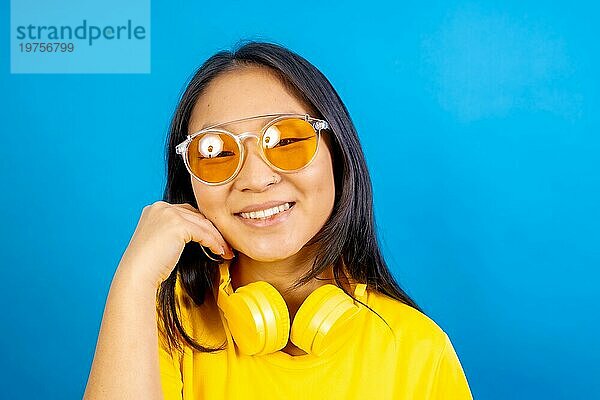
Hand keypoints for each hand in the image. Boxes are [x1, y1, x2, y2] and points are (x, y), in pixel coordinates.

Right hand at [118, 201, 233, 286]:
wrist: (136, 275)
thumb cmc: (148, 266)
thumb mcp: (161, 242)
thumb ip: (175, 233)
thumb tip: (201, 234)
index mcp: (155, 209)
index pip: (186, 213)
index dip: (202, 226)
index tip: (214, 239)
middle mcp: (161, 207)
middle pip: (197, 216)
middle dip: (213, 231)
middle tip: (225, 245)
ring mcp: (169, 214)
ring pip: (203, 224)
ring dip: (217, 238)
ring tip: (226, 251)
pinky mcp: (177, 225)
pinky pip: (204, 233)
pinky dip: (214, 243)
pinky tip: (219, 252)